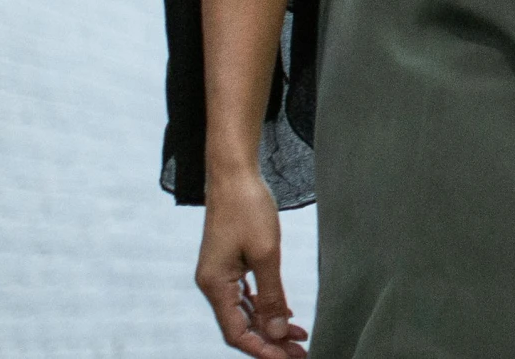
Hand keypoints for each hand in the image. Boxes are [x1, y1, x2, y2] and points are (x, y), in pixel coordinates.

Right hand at [198, 168, 308, 357]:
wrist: (235, 173)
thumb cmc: (248, 207)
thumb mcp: (266, 254)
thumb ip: (271, 296)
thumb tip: (278, 333)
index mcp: (214, 285)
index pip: (236, 333)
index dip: (262, 350)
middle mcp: (213, 284)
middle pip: (241, 326)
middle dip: (271, 342)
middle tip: (301, 353)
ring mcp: (220, 274)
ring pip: (245, 312)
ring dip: (270, 327)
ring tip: (300, 339)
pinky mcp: (229, 264)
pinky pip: (247, 296)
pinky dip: (265, 308)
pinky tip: (286, 316)